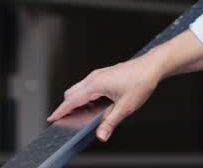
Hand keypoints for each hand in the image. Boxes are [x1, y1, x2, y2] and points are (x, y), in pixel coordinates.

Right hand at [47, 55, 163, 142]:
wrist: (151, 66)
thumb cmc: (140, 82)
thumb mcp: (125, 107)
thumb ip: (110, 122)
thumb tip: (101, 135)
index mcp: (95, 84)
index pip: (72, 100)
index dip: (60, 110)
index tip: (52, 118)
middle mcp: (94, 78)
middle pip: (71, 93)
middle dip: (66, 106)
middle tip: (66, 120)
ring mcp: (98, 75)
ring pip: (79, 89)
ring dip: (77, 101)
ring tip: (81, 115)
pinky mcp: (103, 75)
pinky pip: (87, 86)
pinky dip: (84, 96)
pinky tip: (95, 105)